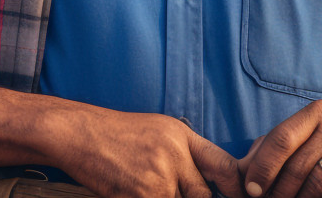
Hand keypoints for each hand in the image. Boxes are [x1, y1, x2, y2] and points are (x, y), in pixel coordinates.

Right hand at [56, 110, 243, 197]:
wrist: (83, 135)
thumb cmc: (121, 132)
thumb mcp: (162, 130)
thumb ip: (188, 153)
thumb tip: (211, 179)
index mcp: (183, 138)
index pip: (225, 167)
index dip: (236, 187)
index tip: (239, 194)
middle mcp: (174, 158)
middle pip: (202, 195)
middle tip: (172, 188)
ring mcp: (156, 180)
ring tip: (147, 184)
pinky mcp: (138, 197)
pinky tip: (136, 190)